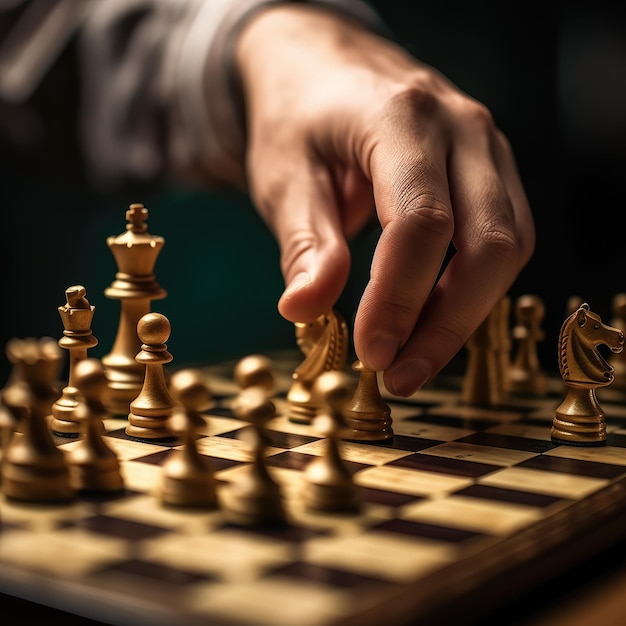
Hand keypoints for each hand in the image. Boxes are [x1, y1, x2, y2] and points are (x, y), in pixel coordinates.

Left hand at [235, 4, 534, 395]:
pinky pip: (505, 239)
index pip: (421, 223)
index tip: (371, 353)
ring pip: (509, 247)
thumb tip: (305, 311)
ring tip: (412, 359)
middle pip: (488, 243)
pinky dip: (473, 289)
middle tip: (397, 375)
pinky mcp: (491, 171)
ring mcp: (487, 148)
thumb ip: (304, 243)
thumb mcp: (284, 175)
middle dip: (446, 323)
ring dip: (465, 314)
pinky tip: (432, 318)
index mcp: (403, 119)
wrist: (325, 67)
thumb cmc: (300, 117)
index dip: (399, 299)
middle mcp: (463, 128)